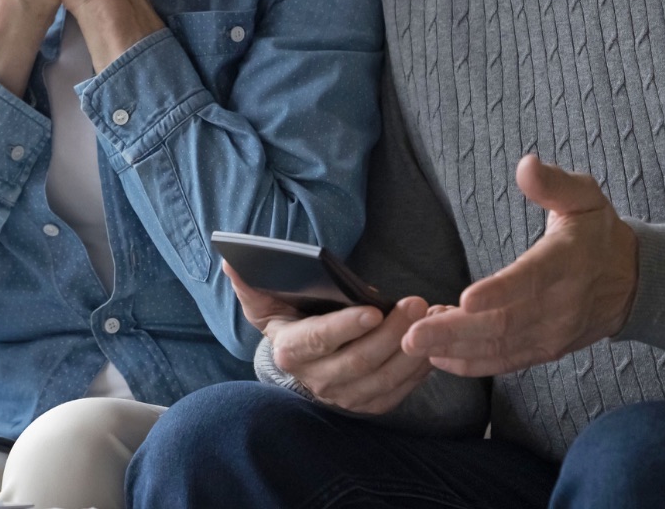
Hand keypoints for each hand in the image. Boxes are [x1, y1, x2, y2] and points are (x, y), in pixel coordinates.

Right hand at [226, 262, 438, 414]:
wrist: (300, 360)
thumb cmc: (287, 320)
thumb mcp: (264, 301)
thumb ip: (249, 282)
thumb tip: (230, 259)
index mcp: (291, 352)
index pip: (319, 340)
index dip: (346, 327)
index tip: (373, 310)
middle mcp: (317, 380)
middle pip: (360, 361)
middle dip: (392, 332)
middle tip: (416, 303)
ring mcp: (345, 397)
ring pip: (384, 379)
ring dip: (412, 350)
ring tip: (432, 318)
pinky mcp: (368, 404)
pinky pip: (399, 391)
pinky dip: (419, 368)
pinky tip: (433, 343)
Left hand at [404, 156, 638, 377]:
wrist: (632, 282)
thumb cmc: (597, 232)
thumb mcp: (585, 197)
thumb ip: (554, 183)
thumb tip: (526, 165)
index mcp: (567, 262)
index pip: (532, 279)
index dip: (500, 291)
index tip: (464, 299)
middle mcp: (560, 305)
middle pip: (505, 323)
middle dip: (455, 332)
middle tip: (411, 335)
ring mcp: (552, 333)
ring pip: (500, 347)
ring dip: (455, 349)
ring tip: (414, 342)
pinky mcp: (545, 350)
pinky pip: (506, 362)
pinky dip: (471, 364)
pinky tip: (437, 359)